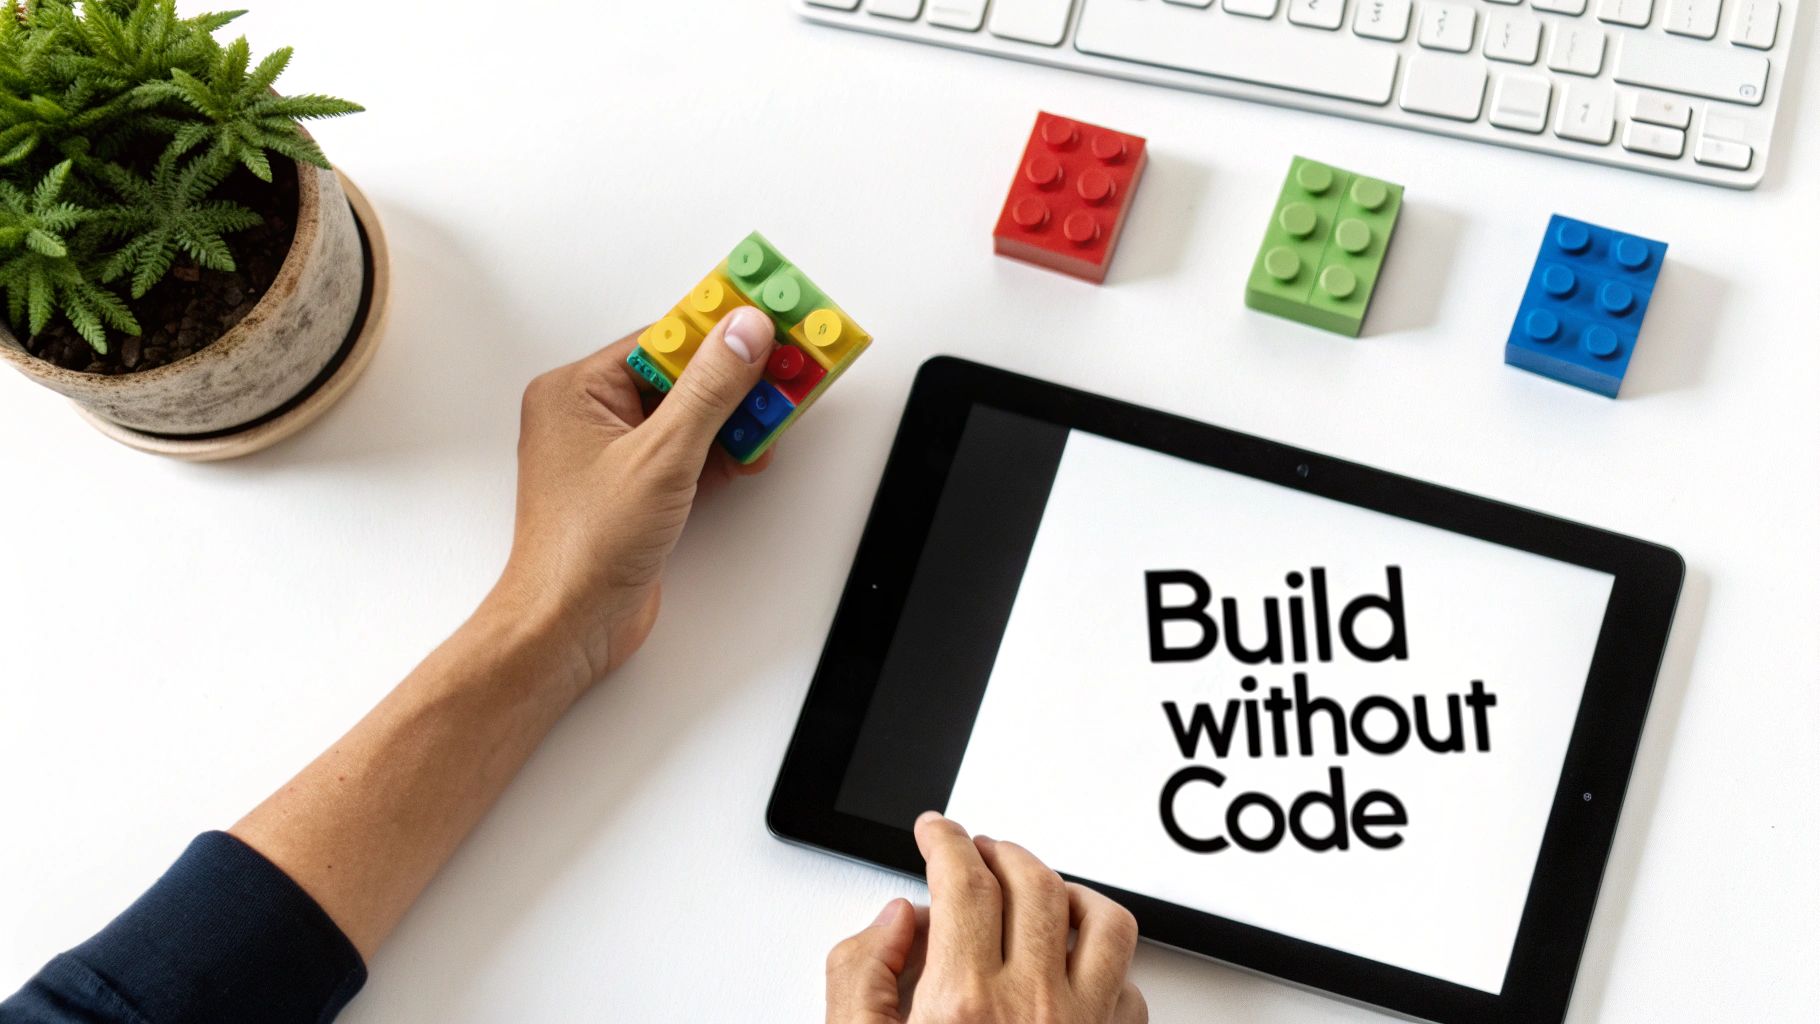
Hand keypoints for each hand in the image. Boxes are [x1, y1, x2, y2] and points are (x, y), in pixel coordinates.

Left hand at [489, 305, 776, 689]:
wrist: (568, 624)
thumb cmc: (582, 548)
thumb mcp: (661, 455)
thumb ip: (709, 389)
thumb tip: (743, 334)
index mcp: (577, 390)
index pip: (663, 339)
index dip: (720, 329)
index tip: (768, 316)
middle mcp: (591, 416)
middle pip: (682, 375)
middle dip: (737, 376)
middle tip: (788, 363)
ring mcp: (616, 455)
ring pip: (690, 415)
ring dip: (736, 416)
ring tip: (781, 407)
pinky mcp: (638, 489)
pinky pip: (690, 451)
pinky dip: (724, 450)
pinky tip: (755, 448)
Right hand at [826, 812, 1146, 1023]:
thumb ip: (860, 981)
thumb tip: (893, 922)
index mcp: (962, 1003)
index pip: (963, 880)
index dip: (944, 839)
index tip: (935, 830)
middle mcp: (1031, 1008)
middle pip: (1032, 884)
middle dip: (999, 852)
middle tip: (975, 850)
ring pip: (1104, 923)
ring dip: (1068, 892)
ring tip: (1037, 889)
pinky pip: (1130, 986)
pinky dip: (1104, 963)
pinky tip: (1072, 965)